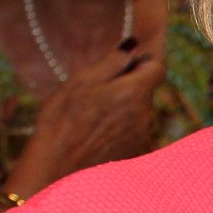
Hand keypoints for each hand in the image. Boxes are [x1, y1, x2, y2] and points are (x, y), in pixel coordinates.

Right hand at [12, 42, 166, 192]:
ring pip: (138, 111)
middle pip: (146, 90)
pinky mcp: (132, 151)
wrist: (54, 168)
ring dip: (122, 107)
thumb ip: (112, 61)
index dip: (142, 63)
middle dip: (128, 85)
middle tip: (96, 91)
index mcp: (134, 92)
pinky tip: (93, 132)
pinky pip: (131, 130)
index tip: (123, 65)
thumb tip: (133, 44)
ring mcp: (140, 135)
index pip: (158, 68)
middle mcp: (144, 114)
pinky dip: (118, 126)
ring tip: (90, 114)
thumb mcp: (81, 81)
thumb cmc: (61, 120)